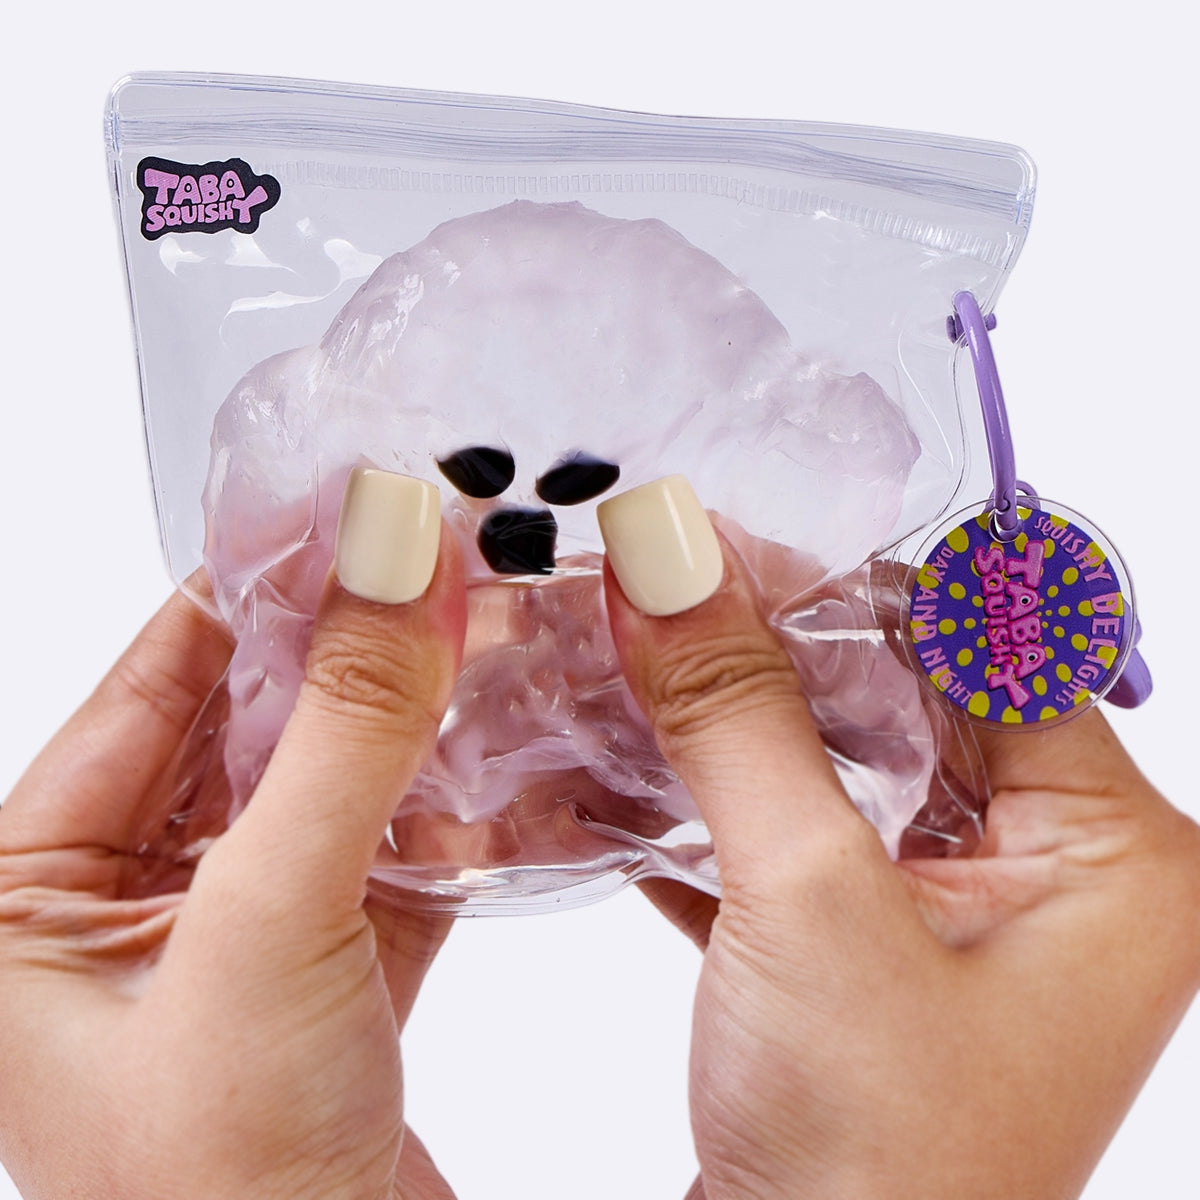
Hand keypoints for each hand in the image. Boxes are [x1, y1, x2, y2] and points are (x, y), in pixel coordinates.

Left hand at [0, 495, 465, 1198]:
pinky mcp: (314, 968)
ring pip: (321, 784)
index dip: (253, 587)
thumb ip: (342, 735)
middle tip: (437, 563)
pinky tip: (494, 763)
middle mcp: (114, 907)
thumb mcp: (267, 929)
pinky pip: (375, 851)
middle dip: (347, 653)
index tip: (347, 507)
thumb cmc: (223, 1190)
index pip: (148, 682)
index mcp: (25, 894)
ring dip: (403, 727)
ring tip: (480, 637)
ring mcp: (224, 936)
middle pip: (244, 724)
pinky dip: (438, 812)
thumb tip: (392, 558)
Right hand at [600, 481, 1199, 1199]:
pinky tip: (635, 763)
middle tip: (668, 585)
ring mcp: (971, 910)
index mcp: (1116, 852)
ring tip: (641, 652)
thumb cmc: (880, 1170)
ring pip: (852, 759)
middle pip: (915, 693)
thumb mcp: (809, 903)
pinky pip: (812, 828)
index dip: (861, 577)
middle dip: (782, 645)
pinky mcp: (889, 944)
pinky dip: (726, 797)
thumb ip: (737, 714)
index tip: (739, 526)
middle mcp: (1062, 872)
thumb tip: (668, 557)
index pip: (993, 641)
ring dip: (741, 717)